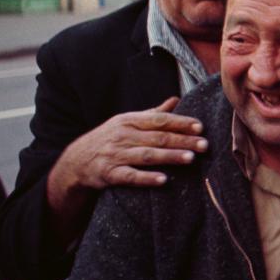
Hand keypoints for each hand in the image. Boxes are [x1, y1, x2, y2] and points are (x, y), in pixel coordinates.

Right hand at [46, 97, 206, 219]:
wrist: (76, 161)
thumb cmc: (110, 139)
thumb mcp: (127, 122)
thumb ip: (153, 114)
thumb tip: (176, 100)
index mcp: (129, 121)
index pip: (159, 120)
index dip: (180, 122)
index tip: (200, 127)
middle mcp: (122, 136)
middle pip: (157, 138)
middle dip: (182, 140)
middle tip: (204, 145)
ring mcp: (115, 155)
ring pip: (146, 156)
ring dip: (169, 157)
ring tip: (190, 159)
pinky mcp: (109, 174)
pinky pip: (130, 177)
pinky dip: (146, 178)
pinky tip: (164, 180)